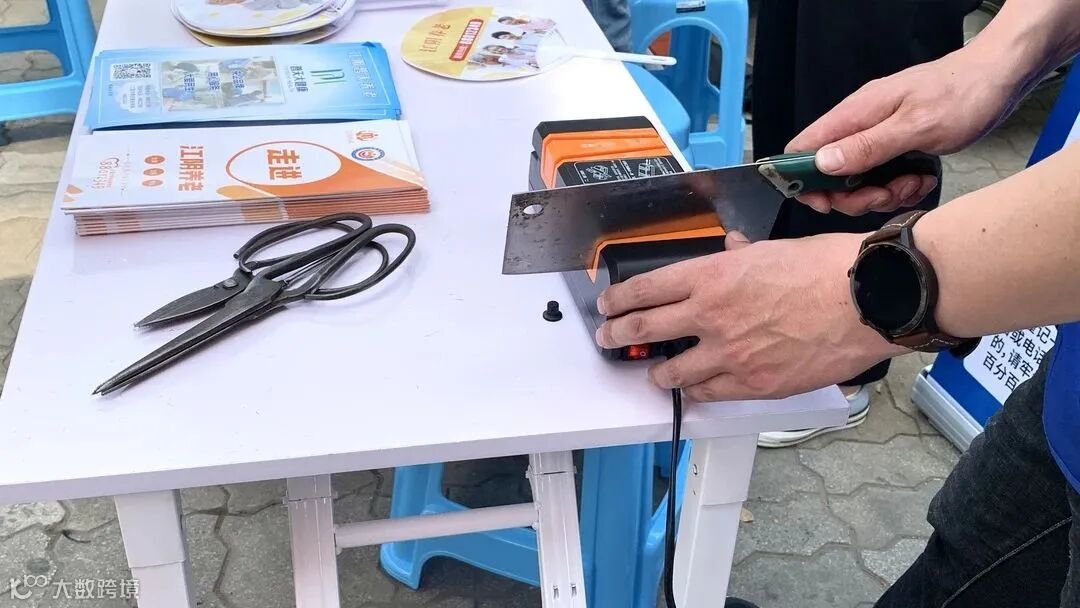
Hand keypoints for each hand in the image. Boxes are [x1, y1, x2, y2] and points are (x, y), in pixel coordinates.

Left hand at [594, 232, 906, 401]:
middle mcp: (710, 315)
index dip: (619, 299)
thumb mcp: (772, 249)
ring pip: (671, 371)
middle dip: (617, 335)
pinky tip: (694, 389)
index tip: (608, 305)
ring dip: (656, 372)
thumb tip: (731, 248)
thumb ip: (741, 255)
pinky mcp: (753, 384)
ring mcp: (729, 354)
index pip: (646, 289)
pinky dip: (697, 391)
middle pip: (644, 330)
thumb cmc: (825, 268)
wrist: (866, 300)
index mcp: (711, 276)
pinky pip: (709, 393)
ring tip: (653, 373)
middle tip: (607, 338)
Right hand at [788, 47, 1021, 215]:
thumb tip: (821, 163)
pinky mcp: (896, 147)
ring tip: (914, 183)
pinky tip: (923, 178)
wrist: (1000, 78)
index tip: (827, 202)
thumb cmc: (961, 95)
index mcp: (855, 114)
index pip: (803, 149)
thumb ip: (866, 146)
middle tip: (886, 194)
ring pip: (859, 182)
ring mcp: (878, 137)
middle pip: (831, 175)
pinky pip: (884, 179)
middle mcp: (860, 125)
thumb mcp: (915, 126)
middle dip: (855, 196)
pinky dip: (901, 187)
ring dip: (884, 194)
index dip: (804, 180)